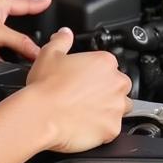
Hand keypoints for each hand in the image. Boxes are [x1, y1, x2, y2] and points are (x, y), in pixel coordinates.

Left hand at [0, 0, 52, 60]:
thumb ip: (19, 43)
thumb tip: (37, 51)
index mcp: (3, 3)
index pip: (27, 4)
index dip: (40, 4)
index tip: (49, 1)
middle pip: (14, 24)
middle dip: (20, 37)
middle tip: (33, 43)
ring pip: (0, 38)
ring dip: (3, 48)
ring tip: (10, 57)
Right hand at [26, 28, 132, 152]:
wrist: (42, 115)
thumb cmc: (45, 86)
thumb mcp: (49, 54)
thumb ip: (62, 40)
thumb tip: (65, 33)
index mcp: (104, 62)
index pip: (109, 65)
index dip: (95, 73)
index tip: (85, 79)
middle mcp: (116, 83)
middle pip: (119, 86)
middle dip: (107, 91)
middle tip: (85, 96)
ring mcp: (116, 107)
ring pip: (120, 108)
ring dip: (108, 109)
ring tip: (85, 112)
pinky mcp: (113, 129)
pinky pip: (113, 129)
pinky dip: (102, 129)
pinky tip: (85, 125)